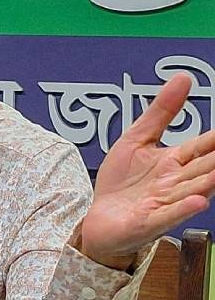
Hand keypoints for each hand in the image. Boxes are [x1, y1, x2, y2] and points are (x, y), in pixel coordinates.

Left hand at [81, 74, 214, 269]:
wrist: (96, 217)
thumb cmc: (120, 183)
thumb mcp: (136, 139)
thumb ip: (160, 112)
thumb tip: (183, 79)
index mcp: (174, 162)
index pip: (205, 146)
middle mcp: (175, 183)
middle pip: (205, 167)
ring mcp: (164, 203)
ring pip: (193, 190)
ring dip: (208, 181)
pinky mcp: (149, 221)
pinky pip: (169, 214)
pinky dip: (183, 208)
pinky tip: (199, 201)